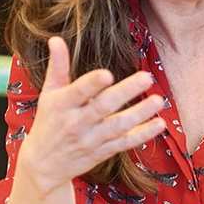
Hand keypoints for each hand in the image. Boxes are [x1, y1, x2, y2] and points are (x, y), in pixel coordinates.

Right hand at [16, 36, 165, 195]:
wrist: (44, 165)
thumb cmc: (48, 121)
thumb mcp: (48, 93)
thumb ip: (57, 66)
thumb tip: (55, 39)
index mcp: (62, 104)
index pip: (78, 92)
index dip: (92, 84)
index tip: (107, 74)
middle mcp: (76, 123)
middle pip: (103, 107)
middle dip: (125, 92)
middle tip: (147, 77)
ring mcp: (91, 139)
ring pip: (118, 126)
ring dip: (140, 113)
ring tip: (158, 100)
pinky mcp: (103, 152)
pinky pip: (125, 143)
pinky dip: (143, 135)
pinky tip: (160, 124)